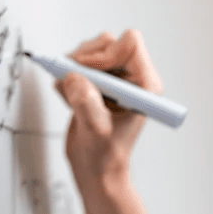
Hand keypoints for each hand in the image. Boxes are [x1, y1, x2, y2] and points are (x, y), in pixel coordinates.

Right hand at [54, 29, 162, 192]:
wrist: (96, 170)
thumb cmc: (105, 157)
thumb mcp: (95, 131)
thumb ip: (86, 103)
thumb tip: (73, 78)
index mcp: (145, 85)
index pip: (130, 44)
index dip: (104, 54)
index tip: (87, 75)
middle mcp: (133, 78)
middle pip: (108, 43)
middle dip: (85, 59)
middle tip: (73, 80)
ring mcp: (114, 79)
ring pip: (91, 50)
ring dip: (74, 68)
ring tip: (70, 95)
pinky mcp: (98, 83)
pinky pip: (79, 64)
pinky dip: (67, 76)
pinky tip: (68, 98)